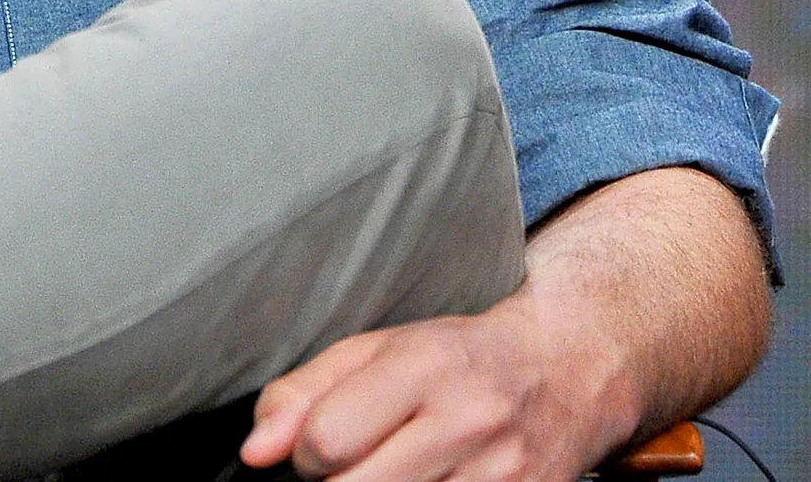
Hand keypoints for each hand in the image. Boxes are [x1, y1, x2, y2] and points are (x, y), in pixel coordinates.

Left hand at [239, 296, 625, 481]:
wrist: (565, 370)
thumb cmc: (453, 357)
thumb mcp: (374, 351)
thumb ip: (302, 394)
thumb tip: (253, 453)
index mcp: (423, 365)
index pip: (328, 439)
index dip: (303, 453)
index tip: (317, 445)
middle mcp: (468, 421)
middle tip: (347, 466)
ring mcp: (503, 476)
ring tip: (384, 473)